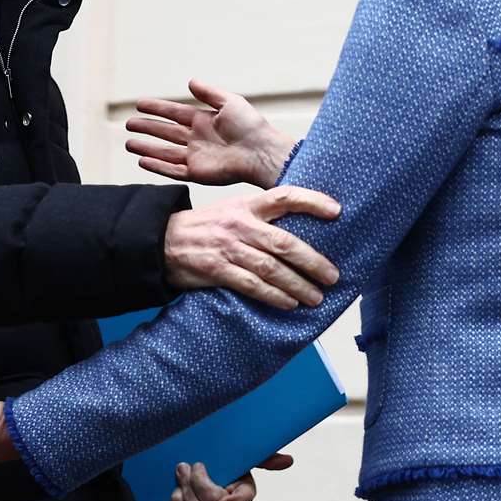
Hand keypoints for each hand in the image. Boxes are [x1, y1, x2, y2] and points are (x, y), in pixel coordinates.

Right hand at [127, 80, 297, 188]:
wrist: (262, 152)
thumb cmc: (251, 126)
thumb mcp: (230, 102)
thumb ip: (209, 93)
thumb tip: (190, 81)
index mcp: (203, 121)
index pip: (173, 113)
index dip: (156, 108)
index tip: (139, 104)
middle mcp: (196, 139)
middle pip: (165, 132)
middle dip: (147, 128)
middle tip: (128, 124)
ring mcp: (195, 157)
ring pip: (164, 152)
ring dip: (146, 148)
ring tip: (128, 143)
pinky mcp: (197, 173)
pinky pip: (172, 170)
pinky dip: (157, 166)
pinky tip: (142, 161)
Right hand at [164, 186, 340, 309]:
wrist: (163, 240)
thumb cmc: (206, 227)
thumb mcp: (234, 211)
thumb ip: (263, 217)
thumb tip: (302, 232)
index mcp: (248, 205)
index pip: (285, 197)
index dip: (313, 201)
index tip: (337, 211)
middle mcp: (241, 224)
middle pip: (285, 242)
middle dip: (313, 261)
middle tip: (333, 275)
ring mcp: (229, 247)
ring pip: (271, 268)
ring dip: (298, 285)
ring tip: (316, 297)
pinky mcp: (217, 269)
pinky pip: (251, 285)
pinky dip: (273, 296)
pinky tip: (288, 303)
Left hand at [171, 454, 293, 500]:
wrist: (197, 461)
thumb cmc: (225, 457)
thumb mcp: (244, 454)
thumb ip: (264, 457)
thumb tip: (289, 461)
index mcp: (244, 493)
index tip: (221, 497)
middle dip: (197, 482)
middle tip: (190, 465)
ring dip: (184, 488)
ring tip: (181, 470)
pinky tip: (177, 490)